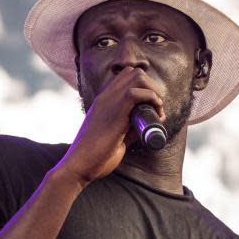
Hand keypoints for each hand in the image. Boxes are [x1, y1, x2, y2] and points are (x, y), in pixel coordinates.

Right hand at [55, 67, 164, 185]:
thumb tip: (147, 127)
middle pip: (134, 72)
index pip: (125, 76)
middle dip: (152, 86)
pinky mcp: (115, 112)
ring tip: (158, 109)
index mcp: (103, 101)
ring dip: (153, 90)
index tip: (152, 104)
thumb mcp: (115, 138)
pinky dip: (152, 98)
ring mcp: (109, 102)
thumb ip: (129, 130)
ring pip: (137, 77)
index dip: (144, 86)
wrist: (79, 165)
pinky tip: (156, 111)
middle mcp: (106, 97)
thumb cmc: (95, 156)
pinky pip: (136, 93)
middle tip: (157, 107)